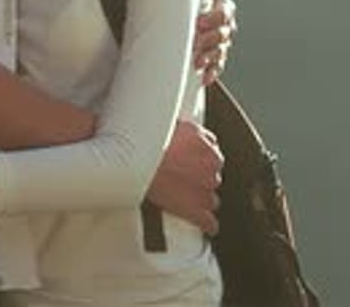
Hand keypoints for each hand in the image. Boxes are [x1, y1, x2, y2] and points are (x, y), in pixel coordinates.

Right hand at [147, 120, 222, 235]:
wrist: (136, 163)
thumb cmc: (148, 142)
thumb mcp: (174, 125)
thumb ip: (189, 131)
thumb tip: (189, 132)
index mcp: (205, 143)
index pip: (213, 150)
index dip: (200, 156)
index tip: (191, 159)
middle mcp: (210, 164)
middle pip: (213, 173)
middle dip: (201, 176)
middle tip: (184, 177)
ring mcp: (204, 188)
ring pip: (212, 197)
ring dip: (202, 197)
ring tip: (186, 197)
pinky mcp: (194, 209)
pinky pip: (208, 222)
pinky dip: (207, 224)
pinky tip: (205, 224)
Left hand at [193, 0, 236, 85]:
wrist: (185, 22)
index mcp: (223, 7)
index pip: (225, 13)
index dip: (213, 18)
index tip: (197, 22)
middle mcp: (226, 26)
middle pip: (224, 35)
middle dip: (210, 40)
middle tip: (194, 43)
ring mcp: (222, 44)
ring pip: (221, 52)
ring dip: (210, 58)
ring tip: (196, 62)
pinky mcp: (215, 59)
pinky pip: (218, 67)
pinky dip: (212, 72)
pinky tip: (203, 77)